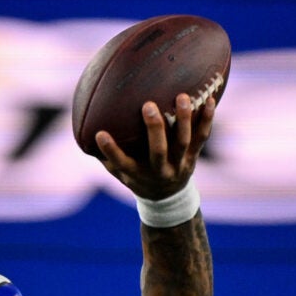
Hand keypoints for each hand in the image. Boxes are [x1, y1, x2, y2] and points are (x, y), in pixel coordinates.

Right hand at [93, 91, 214, 201]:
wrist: (167, 199)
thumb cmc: (138, 178)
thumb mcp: (122, 173)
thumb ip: (107, 156)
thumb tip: (85, 133)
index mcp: (137, 174)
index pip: (121, 163)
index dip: (110, 150)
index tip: (100, 134)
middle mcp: (159, 170)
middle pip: (158, 150)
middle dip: (154, 128)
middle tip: (148, 105)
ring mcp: (178, 164)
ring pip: (183, 142)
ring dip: (183, 119)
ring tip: (182, 97)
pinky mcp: (193, 157)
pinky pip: (202, 137)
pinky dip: (207, 119)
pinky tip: (211, 100)